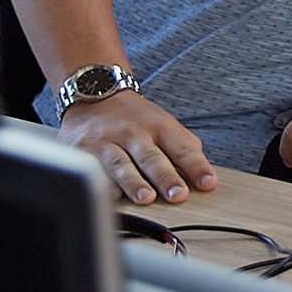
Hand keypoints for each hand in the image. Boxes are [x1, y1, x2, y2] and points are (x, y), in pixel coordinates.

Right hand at [61, 90, 217, 205]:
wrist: (95, 94)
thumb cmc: (134, 118)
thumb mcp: (163, 124)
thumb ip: (183, 148)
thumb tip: (202, 176)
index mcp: (160, 127)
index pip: (183, 148)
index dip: (197, 167)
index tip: (208, 183)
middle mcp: (134, 134)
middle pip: (152, 158)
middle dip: (166, 177)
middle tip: (178, 195)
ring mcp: (107, 142)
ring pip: (122, 165)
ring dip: (135, 183)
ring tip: (146, 198)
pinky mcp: (83, 151)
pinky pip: (94, 169)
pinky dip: (104, 184)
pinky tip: (113, 196)